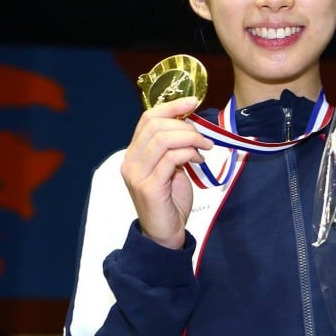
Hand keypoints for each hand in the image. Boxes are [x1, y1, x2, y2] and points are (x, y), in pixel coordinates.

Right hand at [120, 97, 212, 248]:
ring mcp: (137, 174)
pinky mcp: (149, 186)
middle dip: (185, 126)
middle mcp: (130, 161)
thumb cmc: (170, 201)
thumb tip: (190, 125)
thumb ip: (174, 147)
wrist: (165, 234)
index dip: (171, 106)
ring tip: (205, 149)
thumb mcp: (172, 168)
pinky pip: (172, 158)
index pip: (147, 119)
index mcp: (134, 154)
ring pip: (164, 139)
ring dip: (190, 139)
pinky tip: (199, 161)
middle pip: (156, 126)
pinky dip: (189, 154)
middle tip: (203, 138)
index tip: (193, 101)